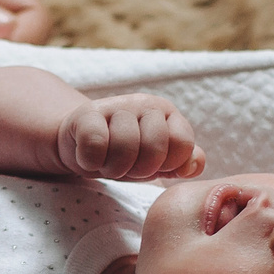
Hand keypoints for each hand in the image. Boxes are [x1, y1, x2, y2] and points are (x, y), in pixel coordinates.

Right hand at [57, 94, 205, 180]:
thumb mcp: (158, 162)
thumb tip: (194, 165)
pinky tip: (89, 158)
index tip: (152, 165)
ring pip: (124, 148)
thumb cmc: (123, 154)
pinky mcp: (86, 113)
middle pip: (154, 148)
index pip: (183, 144)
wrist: (79, 144)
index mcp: (168, 114)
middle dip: (139, 169)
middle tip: (126, 166)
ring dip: (114, 168)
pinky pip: (95, 144)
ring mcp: (116, 105)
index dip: (167, 164)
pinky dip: (91, 161)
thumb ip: (182, 162)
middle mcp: (145, 104)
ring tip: (107, 163)